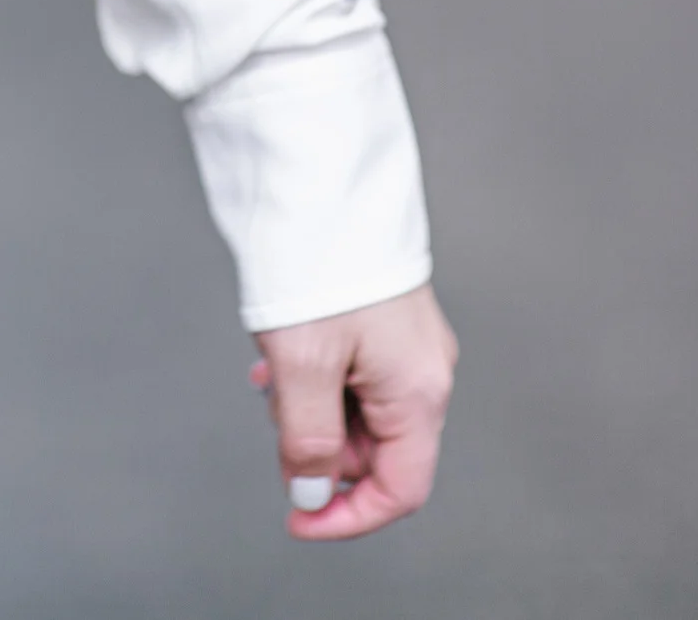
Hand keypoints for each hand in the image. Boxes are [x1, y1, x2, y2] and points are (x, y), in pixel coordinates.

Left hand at [250, 282, 456, 539]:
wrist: (317, 180)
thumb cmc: (318, 265)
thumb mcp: (302, 366)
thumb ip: (309, 440)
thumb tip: (313, 493)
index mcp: (419, 390)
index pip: (401, 488)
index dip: (349, 515)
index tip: (297, 517)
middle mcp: (424, 370)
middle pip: (375, 449)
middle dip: (317, 445)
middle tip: (274, 405)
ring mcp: (405, 343)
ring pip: (356, 410)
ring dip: (308, 406)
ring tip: (273, 365)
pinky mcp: (382, 319)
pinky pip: (349, 372)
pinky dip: (312, 377)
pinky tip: (278, 352)